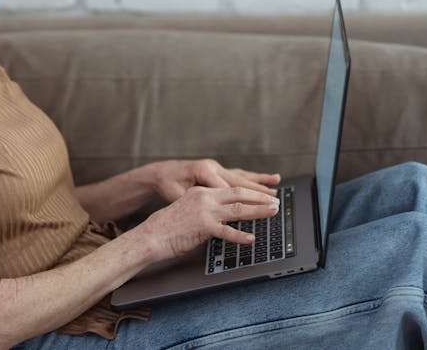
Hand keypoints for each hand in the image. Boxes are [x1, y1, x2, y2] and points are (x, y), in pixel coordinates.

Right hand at [138, 185, 280, 261]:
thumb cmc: (168, 226)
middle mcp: (205, 197)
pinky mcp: (204, 226)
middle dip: (260, 197)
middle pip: (239, 194)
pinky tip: (251, 238)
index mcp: (201, 192)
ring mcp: (205, 211)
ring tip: (272, 212)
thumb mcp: (188, 210)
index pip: (231, 188)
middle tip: (275, 200)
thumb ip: (205, 210)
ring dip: (259, 211)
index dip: (250, 191)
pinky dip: (241, 235)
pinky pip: (227, 231)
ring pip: (238, 209)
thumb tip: (223, 218)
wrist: (152, 235)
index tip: (263, 194)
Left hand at [148, 159, 280, 202]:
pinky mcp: (219, 170)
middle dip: (257, 193)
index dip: (238, 202)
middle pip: (238, 182)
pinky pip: (240, 175)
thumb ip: (192, 203)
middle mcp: (212, 167)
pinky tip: (271, 178)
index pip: (225, 189)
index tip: (252, 212)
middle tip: (273, 201)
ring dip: (260, 184)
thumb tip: (209, 216)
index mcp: (202, 171)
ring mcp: (216, 167)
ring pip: (242, 177)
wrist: (160, 172)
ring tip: (277, 187)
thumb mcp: (175, 195)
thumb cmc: (167, 185)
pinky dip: (256, 178)